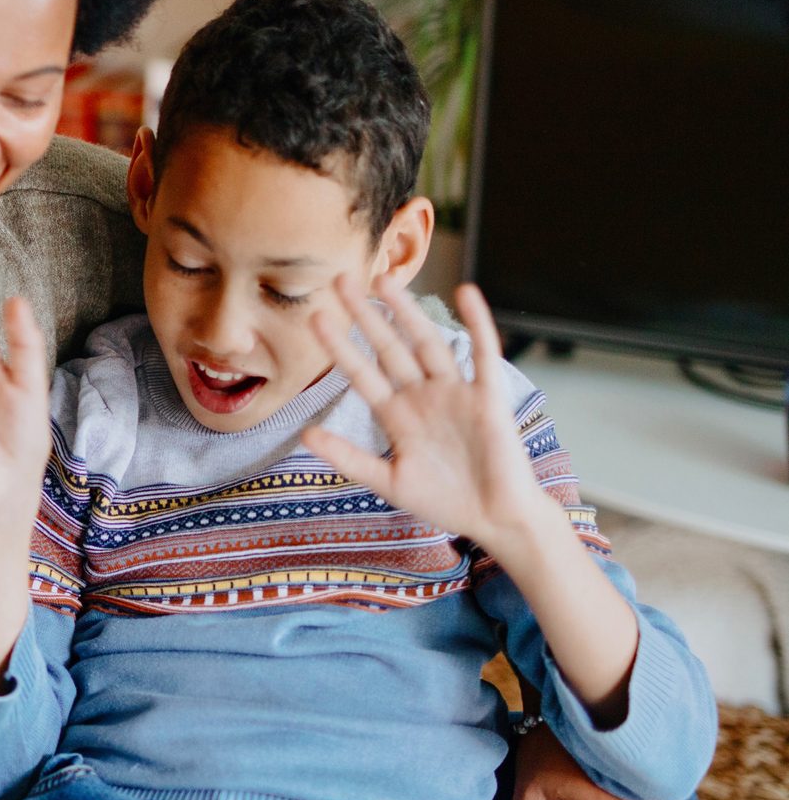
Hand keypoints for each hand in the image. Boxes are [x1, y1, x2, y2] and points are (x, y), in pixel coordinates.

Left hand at [303, 278, 553, 550]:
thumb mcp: (387, 481)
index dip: (340, 346)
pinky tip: (466, 293)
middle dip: (366, 315)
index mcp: (397, 415)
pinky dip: (477, 323)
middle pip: (390, 347)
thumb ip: (348, 457)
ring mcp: (455, 393)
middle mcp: (423, 396)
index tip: (315, 317)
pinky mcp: (488, 397)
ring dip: (408, 312)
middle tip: (341, 279)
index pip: (362, 372)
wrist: (495, 520)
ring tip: (385, 281)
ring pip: (427, 343)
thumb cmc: (444, 501)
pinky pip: (483, 354)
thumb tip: (305, 435)